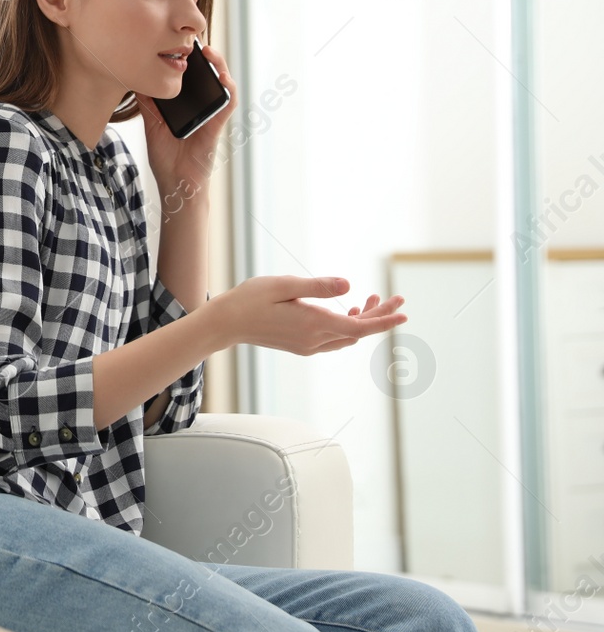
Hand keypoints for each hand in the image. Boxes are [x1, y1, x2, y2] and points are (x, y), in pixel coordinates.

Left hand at [133, 42, 236, 202]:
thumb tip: (134, 78)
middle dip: (203, 55)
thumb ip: (148, 103)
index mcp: (187, 104)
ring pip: (222, 83)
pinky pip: (228, 104)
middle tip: (192, 39)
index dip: (188, 57)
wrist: (175, 183)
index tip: (176, 40)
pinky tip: (221, 78)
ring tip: (207, 51)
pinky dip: (228, 89)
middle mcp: (202, 106)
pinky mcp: (217, 126)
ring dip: (218, 65)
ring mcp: (211, 114)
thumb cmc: (166, 156)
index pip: (191, 75)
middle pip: (208, 74)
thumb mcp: (152, 123)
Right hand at [205, 276, 406, 355]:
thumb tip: (349, 285)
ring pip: (348, 337)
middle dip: (380, 316)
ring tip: (374, 299)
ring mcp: (308, 346)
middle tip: (395, 298)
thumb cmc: (250, 299)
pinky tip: (350, 311)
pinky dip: (349, 326)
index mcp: (313, 324)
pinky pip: (335, 339)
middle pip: (358, 332)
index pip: (359, 326)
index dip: (384, 320)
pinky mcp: (302, 346)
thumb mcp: (284, 285)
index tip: (404, 312)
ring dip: (365, 321)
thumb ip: (318, 287)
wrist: (226, 323)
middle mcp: (314, 340)